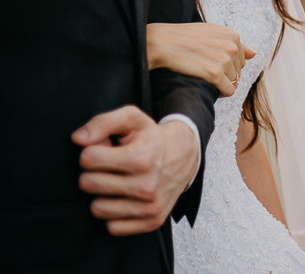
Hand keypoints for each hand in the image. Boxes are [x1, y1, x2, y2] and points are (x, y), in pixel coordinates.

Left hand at [73, 105, 199, 234]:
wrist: (184, 154)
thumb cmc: (151, 137)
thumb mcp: (131, 119)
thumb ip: (102, 122)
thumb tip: (77, 139)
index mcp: (141, 158)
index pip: (88, 159)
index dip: (93, 151)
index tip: (107, 149)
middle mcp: (147, 186)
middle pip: (88, 184)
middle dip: (94, 172)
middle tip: (111, 166)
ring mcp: (151, 206)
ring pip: (97, 208)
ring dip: (103, 195)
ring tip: (118, 182)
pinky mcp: (153, 221)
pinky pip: (113, 227)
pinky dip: (115, 214)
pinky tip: (125, 199)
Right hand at [146, 22, 253, 95]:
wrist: (160, 43)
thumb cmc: (183, 38)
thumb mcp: (210, 33)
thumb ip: (232, 42)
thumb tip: (253, 54)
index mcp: (232, 35)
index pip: (241, 59)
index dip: (227, 66)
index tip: (212, 66)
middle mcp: (232, 46)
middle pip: (238, 71)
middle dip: (226, 76)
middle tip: (206, 74)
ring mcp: (224, 60)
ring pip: (234, 82)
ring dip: (222, 85)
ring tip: (206, 81)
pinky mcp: (215, 73)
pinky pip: (228, 90)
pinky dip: (221, 93)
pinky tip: (210, 89)